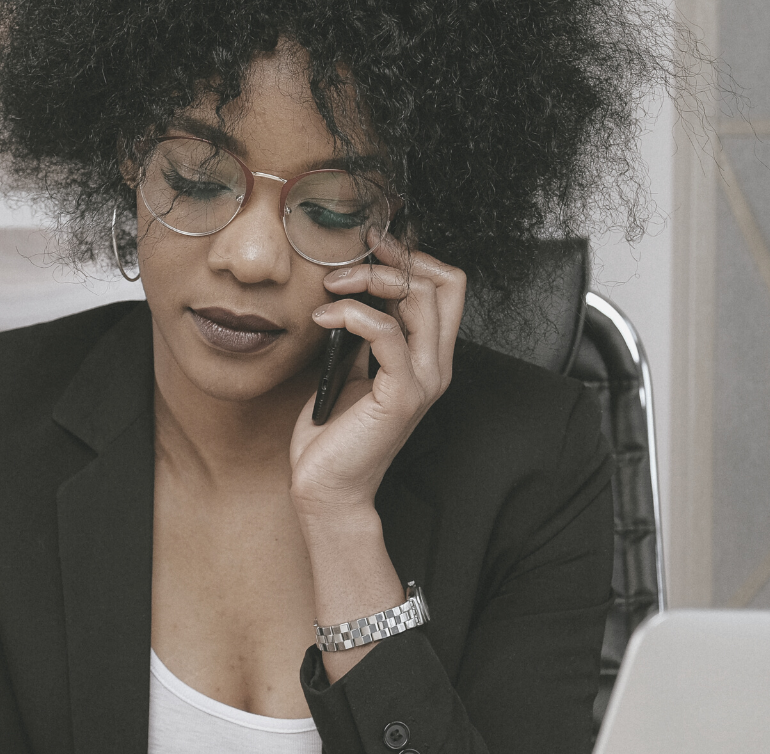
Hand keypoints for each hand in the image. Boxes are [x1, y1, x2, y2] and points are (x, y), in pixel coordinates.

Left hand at [288, 232, 465, 518]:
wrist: (327, 489)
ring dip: (369, 280)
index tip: (369, 248)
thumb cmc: (333, 436)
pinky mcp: (402, 396)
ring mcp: (423, 381)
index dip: (412, 257)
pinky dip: (351, 313)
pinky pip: (386, 332)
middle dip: (393, 259)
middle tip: (348, 261)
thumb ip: (364, 336)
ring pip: (420, 299)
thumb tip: (353, 293)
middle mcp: (436, 366)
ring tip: (330, 286)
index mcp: (428, 358)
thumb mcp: (351, 371)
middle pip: (443, 282)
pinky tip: (322, 317)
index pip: (447, 286)